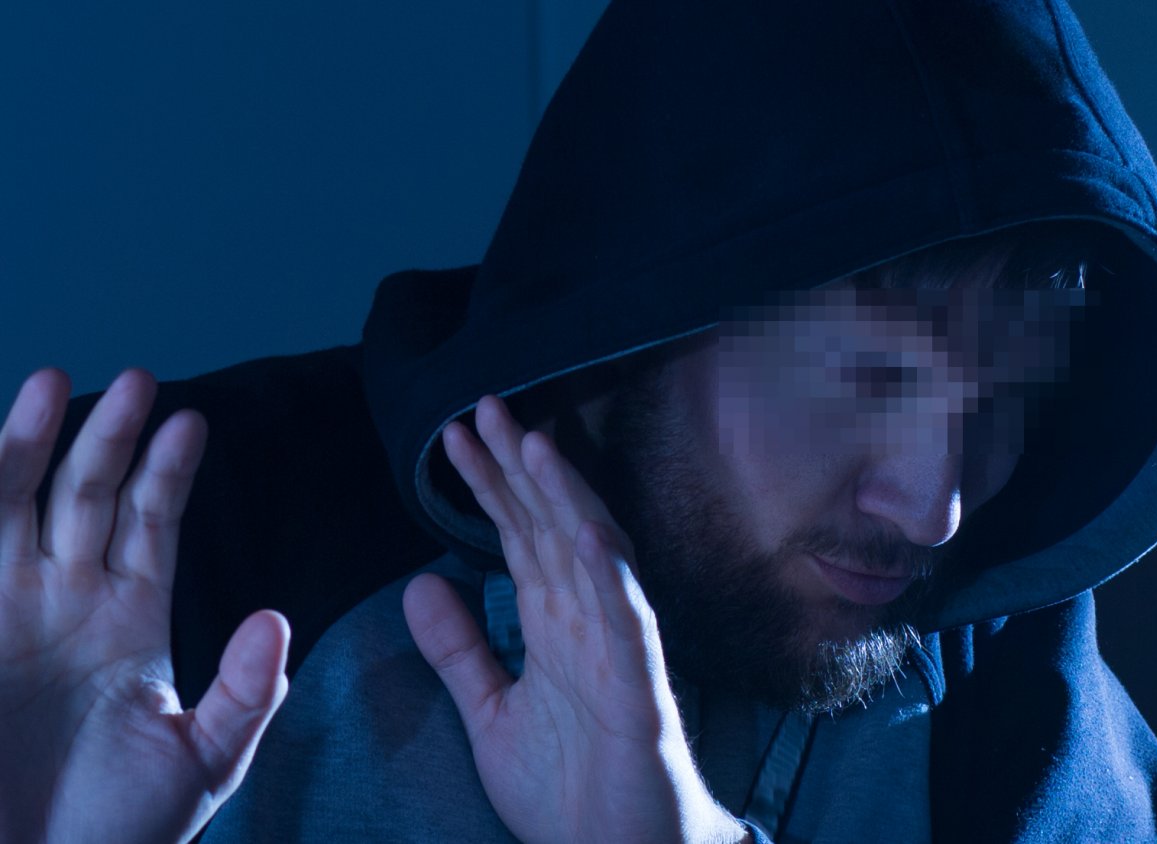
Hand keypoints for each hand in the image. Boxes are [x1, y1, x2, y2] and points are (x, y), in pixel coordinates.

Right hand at [0, 369, 289, 843]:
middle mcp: (64, 601)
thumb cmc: (121, 828)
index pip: (152, 523)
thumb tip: (277, 620)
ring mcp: (4, 611)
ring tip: (45, 383)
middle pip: (84, 496)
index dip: (169, 472)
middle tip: (136, 379)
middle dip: (106, 438)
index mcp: (130, 618)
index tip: (192, 422)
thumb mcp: (202, 759)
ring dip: (22, 446)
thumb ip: (244, 692)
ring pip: (10, 506)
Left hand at [402, 395, 747, 843]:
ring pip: (589, 553)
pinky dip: (604, 566)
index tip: (456, 439)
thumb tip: (420, 582)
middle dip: (518, 468)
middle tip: (483, 407)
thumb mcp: (490, 714)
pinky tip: (582, 523)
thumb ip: (460, 650)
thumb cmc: (570, 792)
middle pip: (552, 528)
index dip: (491, 487)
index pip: (519, 539)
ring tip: (528, 440)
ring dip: (561, 495)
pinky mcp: (637, 684)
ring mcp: (617, 647)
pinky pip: (622, 615)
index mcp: (555, 627)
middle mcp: (588, 622)